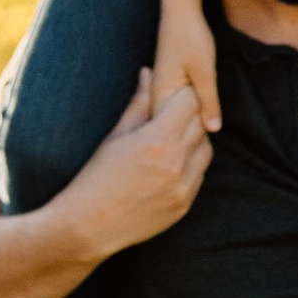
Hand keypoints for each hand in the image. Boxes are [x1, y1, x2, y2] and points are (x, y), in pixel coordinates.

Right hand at [67, 70, 210, 257]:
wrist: (91, 225)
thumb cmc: (97, 176)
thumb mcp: (115, 136)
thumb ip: (138, 104)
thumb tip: (148, 72)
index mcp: (157, 140)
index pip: (190, 103)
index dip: (183, 95)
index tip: (175, 95)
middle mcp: (176, 163)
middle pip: (201, 125)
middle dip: (189, 116)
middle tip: (174, 114)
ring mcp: (183, 187)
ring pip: (206, 150)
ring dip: (194, 141)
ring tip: (172, 140)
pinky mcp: (185, 205)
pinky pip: (200, 175)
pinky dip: (191, 166)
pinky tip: (171, 164)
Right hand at [150, 0, 221, 134]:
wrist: (181, 10)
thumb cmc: (191, 36)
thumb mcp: (205, 71)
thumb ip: (209, 101)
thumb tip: (213, 129)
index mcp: (160, 95)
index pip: (173, 129)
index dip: (191, 134)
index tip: (208, 131)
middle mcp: (156, 95)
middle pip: (173, 126)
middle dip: (191, 129)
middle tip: (211, 125)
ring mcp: (161, 90)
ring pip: (176, 117)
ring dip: (192, 120)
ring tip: (208, 118)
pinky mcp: (168, 84)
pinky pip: (178, 107)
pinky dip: (190, 110)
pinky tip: (203, 108)